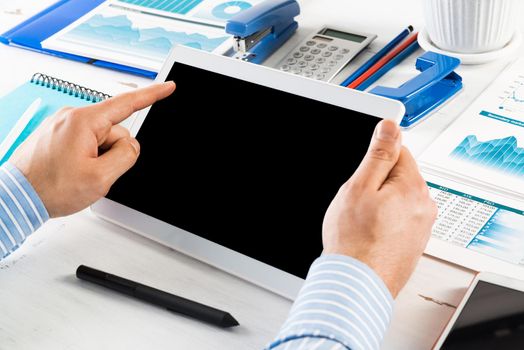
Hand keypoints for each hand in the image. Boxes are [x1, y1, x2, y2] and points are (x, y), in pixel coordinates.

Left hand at [10, 82, 175, 217]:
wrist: (18, 198)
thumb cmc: (50, 188)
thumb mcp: (101, 178)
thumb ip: (126, 156)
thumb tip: (131, 145)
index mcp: (84, 122)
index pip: (127, 104)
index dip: (152, 95)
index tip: (168, 86)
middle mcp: (72, 117)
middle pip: (115, 130)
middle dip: (113, 151)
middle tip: (95, 171)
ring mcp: (63, 125)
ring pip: (101, 138)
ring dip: (99, 156)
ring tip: (79, 173)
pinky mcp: (57, 134)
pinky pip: (86, 142)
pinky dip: (87, 156)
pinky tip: (73, 170)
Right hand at [322, 120, 436, 297]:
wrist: (357, 284)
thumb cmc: (354, 241)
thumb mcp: (359, 187)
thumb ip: (378, 154)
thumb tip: (390, 127)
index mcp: (413, 187)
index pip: (399, 152)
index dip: (374, 161)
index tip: (362, 175)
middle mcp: (424, 206)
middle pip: (399, 176)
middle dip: (377, 183)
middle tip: (358, 202)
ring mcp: (422, 226)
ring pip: (397, 199)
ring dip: (381, 203)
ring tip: (362, 222)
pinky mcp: (415, 242)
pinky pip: (399, 219)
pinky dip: (385, 222)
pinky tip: (369, 234)